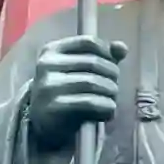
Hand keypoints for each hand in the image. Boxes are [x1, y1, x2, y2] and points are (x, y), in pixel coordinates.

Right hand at [28, 35, 125, 150]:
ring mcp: (49, 85)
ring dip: (111, 93)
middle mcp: (47, 64)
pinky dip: (106, 107)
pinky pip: (90, 102)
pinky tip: (108, 112)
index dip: (108, 54)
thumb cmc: (65, 90)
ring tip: (111, 100)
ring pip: (94, 82)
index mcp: (52, 50)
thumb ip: (101, 56)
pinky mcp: (54, 106)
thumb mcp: (79, 69)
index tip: (112, 66)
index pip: (89, 42)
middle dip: (112, 77)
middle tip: (114, 88)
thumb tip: (122, 48)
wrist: (42, 121)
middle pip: (95, 63)